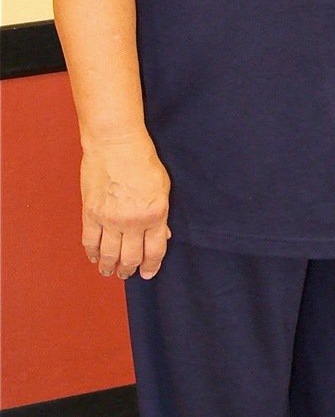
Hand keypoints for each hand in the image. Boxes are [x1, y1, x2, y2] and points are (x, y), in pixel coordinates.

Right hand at [80, 133, 170, 280]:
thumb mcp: (162, 186)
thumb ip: (162, 214)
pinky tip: (95, 258)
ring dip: (110, 267)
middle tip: (127, 273)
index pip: (154, 251)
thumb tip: (162, 235)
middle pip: (131, 257)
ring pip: (109, 255)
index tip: (147, 273)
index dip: (151, 266)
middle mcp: (133, 221)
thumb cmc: (143, 159)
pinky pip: (90, 242)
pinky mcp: (91, 213)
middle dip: (129, 269)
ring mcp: (110, 219)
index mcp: (155, 213)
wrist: (116, 143)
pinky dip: (92, 254)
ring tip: (110, 271)